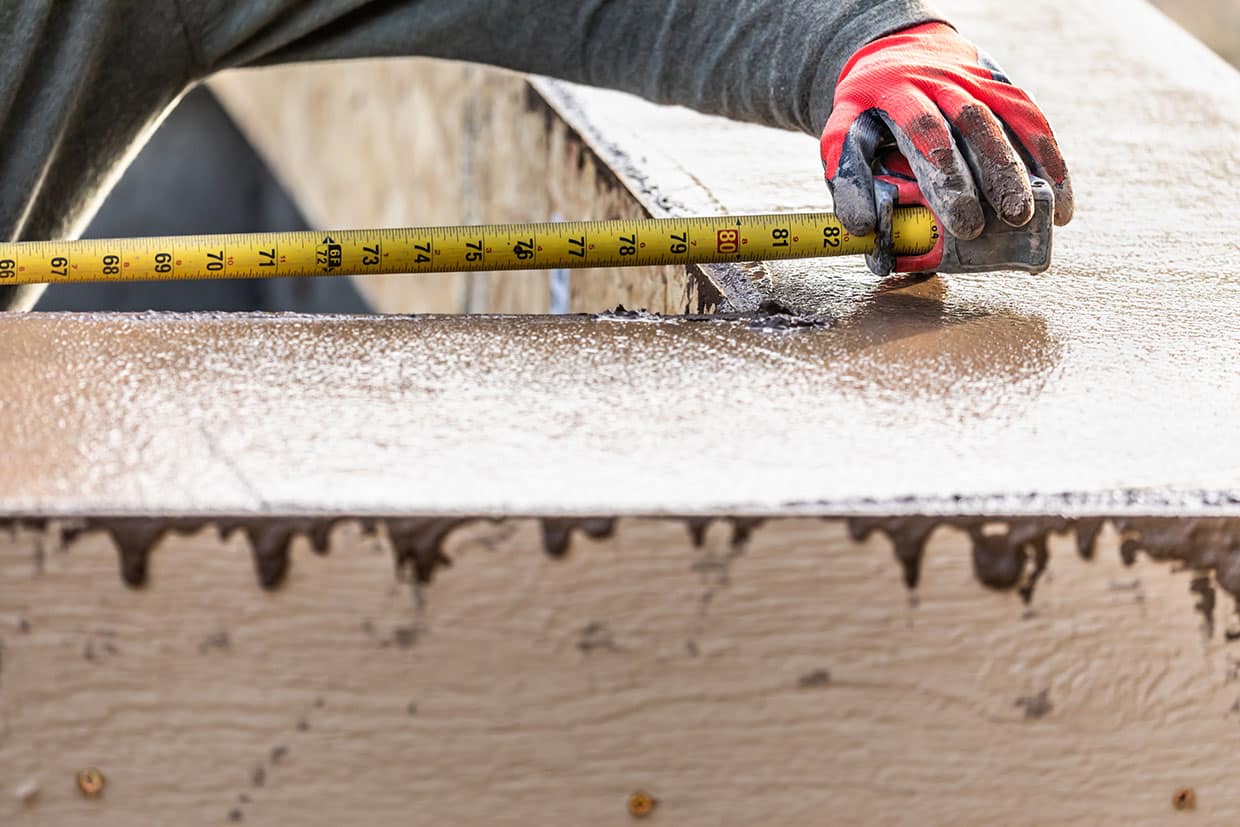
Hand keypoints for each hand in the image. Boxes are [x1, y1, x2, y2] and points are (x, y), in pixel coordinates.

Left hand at [821, 22, 1072, 244]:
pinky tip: (1059, 197)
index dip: (944, 174)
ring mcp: (973, 80)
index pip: (924, 128)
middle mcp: (939, 80)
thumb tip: (862, 227)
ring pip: (1006, 119)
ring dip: (1023, 167)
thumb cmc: (869, 109)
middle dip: (990, 174)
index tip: (958, 221)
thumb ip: (847, 175)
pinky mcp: (999, 85)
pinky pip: (1029, 117)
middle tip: (1000, 221)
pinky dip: (1048, 156)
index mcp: (896, 91)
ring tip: (1033, 215)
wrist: (897, 50)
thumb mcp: (843, 129)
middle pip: (971, 123)